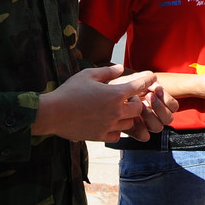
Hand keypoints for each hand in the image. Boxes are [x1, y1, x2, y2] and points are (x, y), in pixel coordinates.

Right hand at [33, 64, 158, 142]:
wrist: (52, 113)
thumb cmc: (69, 91)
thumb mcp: (88, 75)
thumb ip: (107, 72)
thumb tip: (121, 68)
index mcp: (115, 94)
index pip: (140, 86)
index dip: (148, 80)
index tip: (152, 77)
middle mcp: (116, 111)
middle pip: (139, 108)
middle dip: (136, 102)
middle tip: (128, 98)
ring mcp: (109, 126)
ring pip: (129, 123)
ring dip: (127, 117)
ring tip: (118, 111)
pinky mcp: (100, 136)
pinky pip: (117, 135)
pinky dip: (116, 130)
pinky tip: (109, 124)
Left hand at [113, 74, 176, 138]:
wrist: (104, 95)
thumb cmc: (120, 86)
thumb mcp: (133, 79)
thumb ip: (144, 79)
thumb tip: (154, 81)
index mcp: (158, 102)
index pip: (173, 106)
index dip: (167, 99)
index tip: (156, 89)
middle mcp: (155, 115)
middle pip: (168, 119)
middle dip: (159, 107)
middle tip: (149, 96)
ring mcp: (146, 124)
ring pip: (158, 127)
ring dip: (150, 116)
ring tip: (139, 106)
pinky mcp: (135, 132)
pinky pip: (145, 136)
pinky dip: (140, 128)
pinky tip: (133, 118)